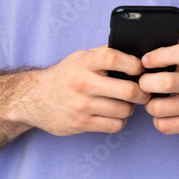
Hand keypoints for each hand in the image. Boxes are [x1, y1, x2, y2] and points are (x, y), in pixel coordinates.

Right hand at [31, 46, 150, 135]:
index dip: (133, 64)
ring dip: (130, 108)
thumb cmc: (66, 75)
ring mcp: (82, 105)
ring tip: (125, 103)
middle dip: (142, 92)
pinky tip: (114, 114)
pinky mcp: (81, 123)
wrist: (35, 98)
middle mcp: (83, 83)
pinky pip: (114, 125)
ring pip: (124, 110)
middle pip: (126, 90)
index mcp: (84, 62)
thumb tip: (137, 53)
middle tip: (143, 92)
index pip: (114, 58)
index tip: (140, 69)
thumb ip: (105, 54)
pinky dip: (120, 120)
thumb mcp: (81, 57)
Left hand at [138, 43, 178, 136]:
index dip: (158, 56)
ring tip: (153, 102)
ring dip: (149, 105)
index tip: (145, 62)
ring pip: (159, 108)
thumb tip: (143, 59)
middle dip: (145, 84)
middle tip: (144, 85)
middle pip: (165, 83)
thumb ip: (175, 55)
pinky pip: (165, 126)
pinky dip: (158, 120)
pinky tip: (164, 115)